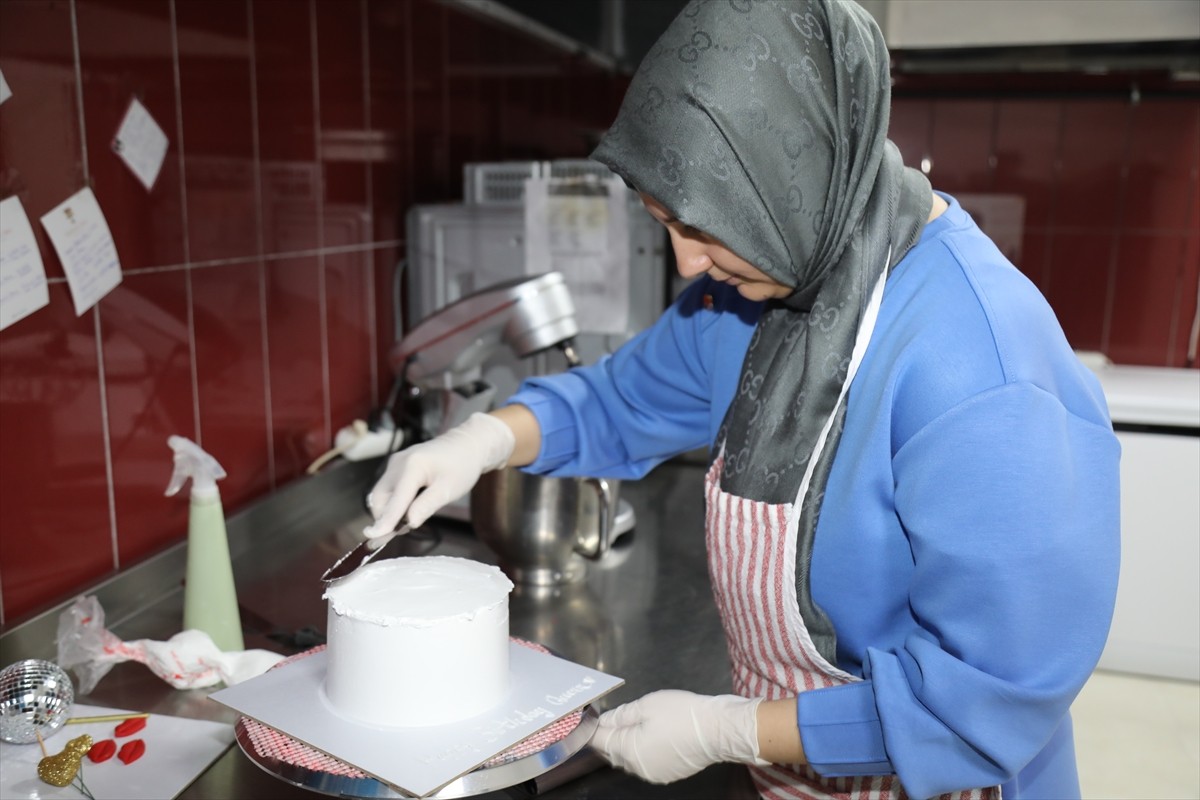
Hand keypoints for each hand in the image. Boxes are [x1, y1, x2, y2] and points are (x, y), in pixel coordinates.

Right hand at [364, 412, 514, 535]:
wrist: (468, 445)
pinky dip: (394, 501)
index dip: (385, 521)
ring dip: (389, 510)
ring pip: (382, 494)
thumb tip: (408, 523)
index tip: (373, 538)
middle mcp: (398, 462)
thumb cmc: (462, 466)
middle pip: (381, 498)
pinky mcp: (397, 465)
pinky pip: (388, 488)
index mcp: (412, 466)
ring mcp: (396, 462)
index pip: (395, 500)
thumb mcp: (448, 490)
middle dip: (386, 517)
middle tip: (403, 530)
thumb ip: (426, 506)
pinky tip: (409, 507)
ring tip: (409, 518)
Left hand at [591, 690, 764, 783]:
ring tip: (634, 722)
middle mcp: (638, 767)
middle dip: (609, 735)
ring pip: (629, 758)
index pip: (599, 741)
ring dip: (626, 743)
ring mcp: (653, 773)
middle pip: (612, 752)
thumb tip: (604, 720)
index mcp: (629, 750)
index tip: (589, 718)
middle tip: (612, 717)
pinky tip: (651, 734)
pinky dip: (642, 749)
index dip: (592, 728)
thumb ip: (621, 714)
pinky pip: (645, 762)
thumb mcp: (646, 705)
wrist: (717, 730)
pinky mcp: (667, 773)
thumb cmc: (684, 715)